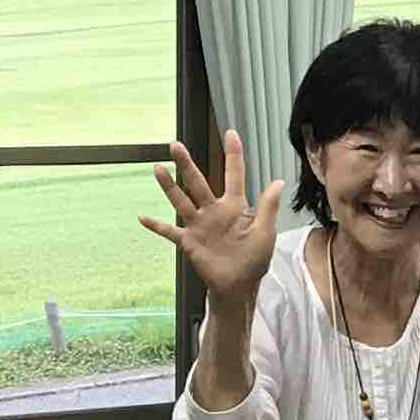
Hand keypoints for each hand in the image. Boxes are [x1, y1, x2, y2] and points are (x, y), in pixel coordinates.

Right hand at [138, 131, 281, 303]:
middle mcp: (213, 211)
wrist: (239, 286)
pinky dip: (156, 226)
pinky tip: (141, 217)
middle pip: (197, 182)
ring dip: (169, 186)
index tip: (230, 133)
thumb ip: (268, 207)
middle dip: (186, 164)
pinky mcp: (189, 242)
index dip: (233, 154)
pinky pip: (169, 232)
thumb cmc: (254, 259)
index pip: (233, 175)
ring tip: (157, 168)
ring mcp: (199, 225)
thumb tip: (278, 181)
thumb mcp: (265, 232)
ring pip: (181, 201)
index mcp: (234, 206)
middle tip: (176, 145)